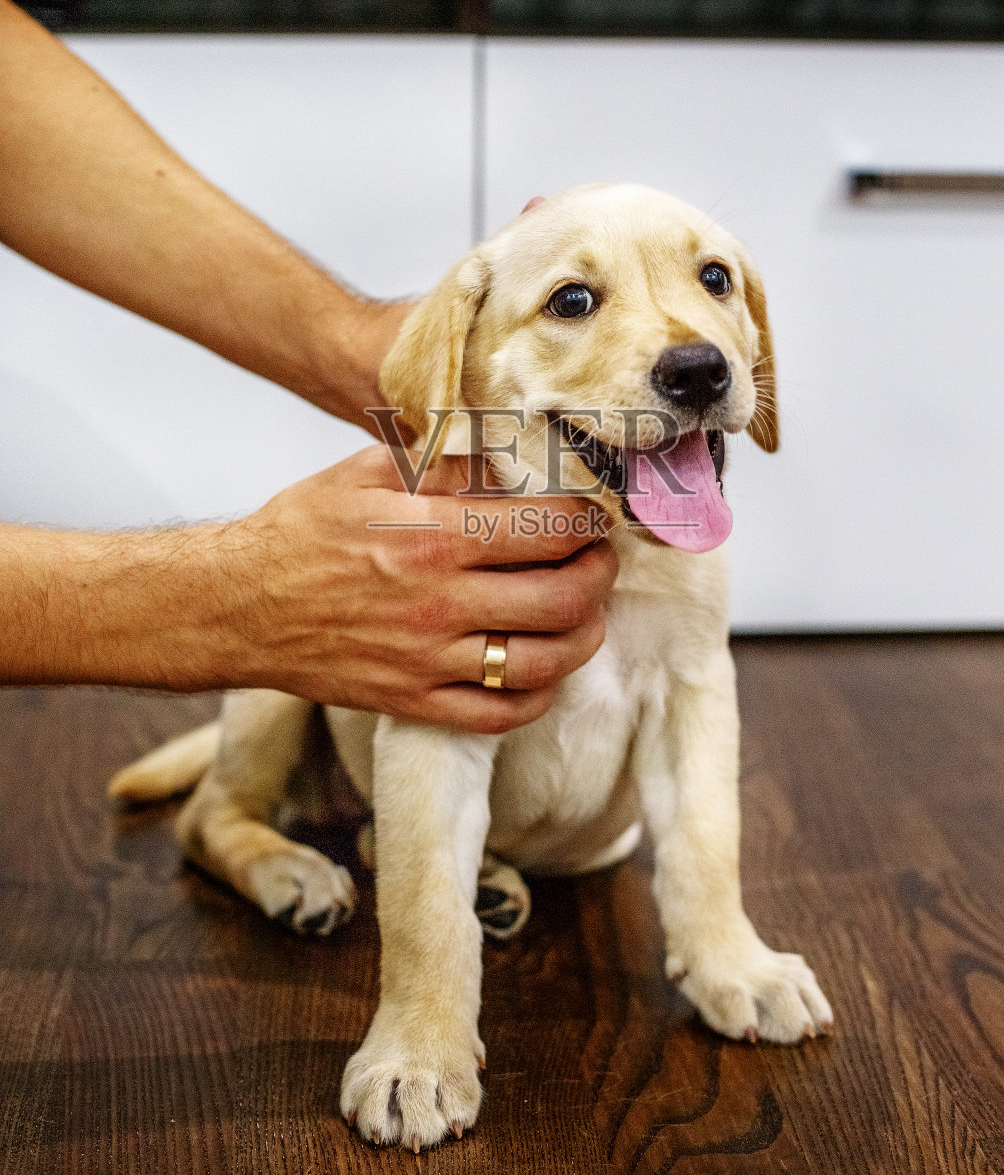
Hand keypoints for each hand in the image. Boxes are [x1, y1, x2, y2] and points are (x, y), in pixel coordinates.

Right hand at [232, 443, 617, 730]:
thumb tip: (510, 459)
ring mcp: (426, 661)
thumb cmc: (301, 531)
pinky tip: (542, 668)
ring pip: (544, 663)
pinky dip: (538, 695)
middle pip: (563, 599)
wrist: (235, 606)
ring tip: (583, 613)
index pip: (549, 530)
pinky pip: (500, 714)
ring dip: (583, 637)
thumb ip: (444, 465)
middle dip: (598, 575)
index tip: (592, 514)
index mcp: (432, 536)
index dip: (587, 521)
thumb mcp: (369, 472)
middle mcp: (437, 603)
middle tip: (597, 560)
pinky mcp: (411, 703)